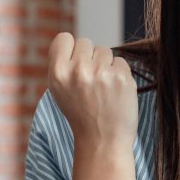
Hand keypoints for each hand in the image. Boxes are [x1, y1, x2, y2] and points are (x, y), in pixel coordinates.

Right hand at [47, 32, 137, 152]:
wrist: (103, 141)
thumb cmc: (81, 115)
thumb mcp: (59, 90)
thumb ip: (63, 65)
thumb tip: (75, 43)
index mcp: (58, 72)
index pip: (64, 38)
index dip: (71, 49)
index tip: (76, 64)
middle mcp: (78, 70)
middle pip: (86, 43)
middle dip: (90, 58)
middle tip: (91, 82)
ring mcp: (101, 72)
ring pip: (105, 51)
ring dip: (106, 65)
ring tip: (103, 88)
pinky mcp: (121, 77)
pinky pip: (121, 61)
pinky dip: (120, 74)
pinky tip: (115, 91)